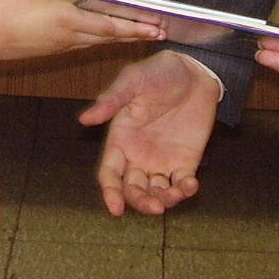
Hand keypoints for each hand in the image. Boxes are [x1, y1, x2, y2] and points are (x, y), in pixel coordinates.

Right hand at [0, 0, 164, 60]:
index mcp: (65, 19)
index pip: (108, 25)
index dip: (133, 26)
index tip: (154, 26)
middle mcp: (68, 37)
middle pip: (108, 38)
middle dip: (134, 34)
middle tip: (159, 32)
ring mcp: (60, 46)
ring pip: (97, 43)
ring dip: (119, 39)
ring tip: (138, 35)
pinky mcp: (51, 50)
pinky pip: (83, 45)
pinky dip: (100, 41)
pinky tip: (103, 36)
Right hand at [80, 50, 218, 215]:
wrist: (195, 70)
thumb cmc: (159, 72)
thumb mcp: (131, 82)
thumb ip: (110, 101)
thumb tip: (84, 119)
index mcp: (120, 139)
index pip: (109, 174)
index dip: (110, 193)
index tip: (116, 209)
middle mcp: (138, 154)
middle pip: (133, 189)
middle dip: (141, 202)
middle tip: (155, 207)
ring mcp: (162, 160)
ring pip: (156, 192)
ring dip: (164, 200)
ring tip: (176, 194)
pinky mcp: (185, 161)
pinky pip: (181, 184)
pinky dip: (185, 191)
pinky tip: (191, 185)